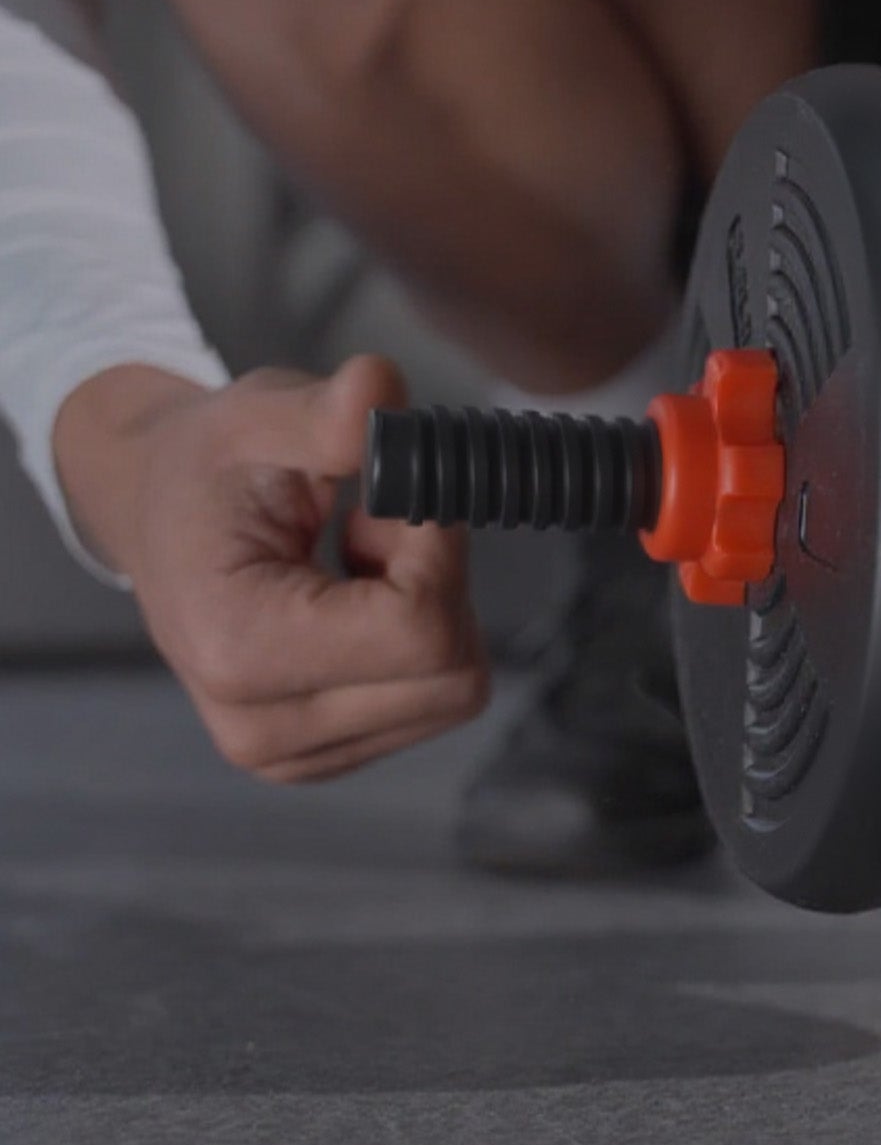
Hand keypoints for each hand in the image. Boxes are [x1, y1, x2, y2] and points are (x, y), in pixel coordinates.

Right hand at [53, 356, 489, 781]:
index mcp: (238, 651)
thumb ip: (325, 413)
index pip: (420, 629)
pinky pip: (437, 697)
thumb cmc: (205, 468)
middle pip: (452, 669)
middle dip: (438, 579)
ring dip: (432, 606)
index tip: (401, 492)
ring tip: (357, 557)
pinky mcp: (331, 753)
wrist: (158, 515)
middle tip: (376, 520)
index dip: (437, 548)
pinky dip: (420, 638)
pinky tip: (357, 597)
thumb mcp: (254, 415)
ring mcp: (297, 755)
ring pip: (456, 686)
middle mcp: (263, 729)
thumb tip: (381, 389)